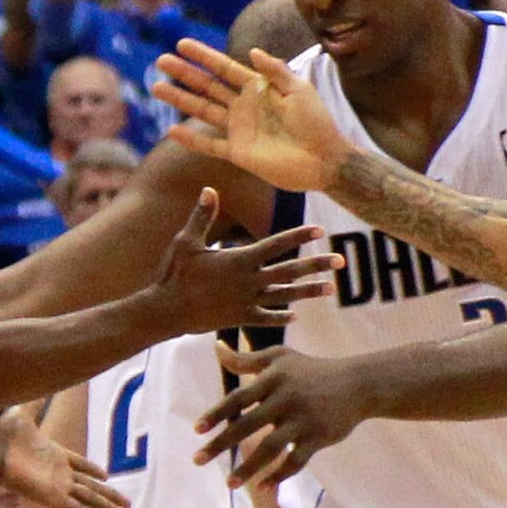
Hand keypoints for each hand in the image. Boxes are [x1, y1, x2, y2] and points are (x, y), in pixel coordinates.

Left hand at [0, 403, 127, 507]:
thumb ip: (36, 401)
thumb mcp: (24, 412)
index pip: (80, 466)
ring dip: (106, 507)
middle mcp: (58, 473)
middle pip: (90, 487)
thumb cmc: (3, 433)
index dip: (93, 471)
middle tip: (126, 504)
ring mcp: (57, 486)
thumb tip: (41, 382)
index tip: (107, 476)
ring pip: (88, 499)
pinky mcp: (53, 497)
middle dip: (108, 496)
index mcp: (54, 455)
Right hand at [148, 189, 341, 334]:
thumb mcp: (186, 241)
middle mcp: (249, 281)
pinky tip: (295, 316)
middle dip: (317, 265)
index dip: (299, 236)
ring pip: (285, 296)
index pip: (276, 244)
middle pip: (290, 271)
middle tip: (341, 261)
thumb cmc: (173, 274)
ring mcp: (247, 302)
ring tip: (331, 288)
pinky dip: (281, 317)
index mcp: (239, 259)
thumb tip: (210, 188)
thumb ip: (202, 216)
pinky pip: (266, 318)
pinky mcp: (240, 319)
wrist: (165, 311)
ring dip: (309, 292)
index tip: (320, 231)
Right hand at [153, 41, 352, 192]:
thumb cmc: (317, 123)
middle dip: (184, 74)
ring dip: (180, 100)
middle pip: (208, 87)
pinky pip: (210, 145)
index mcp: (259, 88)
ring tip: (157, 87)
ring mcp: (240, 129)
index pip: (225, 68)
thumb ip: (276, 71)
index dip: (204, 56)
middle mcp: (245, 107)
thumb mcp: (300, 89)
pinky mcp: (239, 153)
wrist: (325, 160)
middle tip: (160, 61)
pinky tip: (172, 130)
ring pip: (203, 111)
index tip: (182, 44)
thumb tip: (252, 51)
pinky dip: (192, 140)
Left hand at [192, 340, 372, 487]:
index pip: (239, 398)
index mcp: (274, 379)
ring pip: (271, 448)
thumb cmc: (312, 370)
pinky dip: (280, 475)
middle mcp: (286, 398)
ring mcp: (303, 420)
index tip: (196, 430)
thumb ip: (246, 358)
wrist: (358, 384)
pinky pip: (296, 461)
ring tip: (230, 484)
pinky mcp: (319, 437)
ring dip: (248, 467)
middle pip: (248, 425)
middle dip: (221, 444)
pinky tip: (263, 488)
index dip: (217, 413)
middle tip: (198, 460)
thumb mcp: (280, 358)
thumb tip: (216, 347)